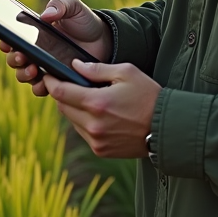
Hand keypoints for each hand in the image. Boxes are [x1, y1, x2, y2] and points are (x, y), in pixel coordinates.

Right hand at [0, 0, 112, 96]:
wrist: (104, 40)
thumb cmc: (84, 21)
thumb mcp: (73, 7)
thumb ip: (60, 5)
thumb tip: (45, 15)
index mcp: (35, 33)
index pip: (13, 39)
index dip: (5, 42)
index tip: (6, 43)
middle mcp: (36, 51)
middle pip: (14, 59)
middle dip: (14, 60)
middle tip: (23, 57)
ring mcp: (45, 66)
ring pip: (23, 75)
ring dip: (23, 75)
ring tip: (33, 70)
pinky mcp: (56, 79)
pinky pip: (41, 88)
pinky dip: (39, 88)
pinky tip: (44, 83)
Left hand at [44, 59, 162, 157]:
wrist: (168, 128)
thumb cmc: (149, 96)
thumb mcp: (126, 73)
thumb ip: (97, 69)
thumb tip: (75, 65)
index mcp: (97, 103)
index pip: (60, 92)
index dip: (51, 81)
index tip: (49, 74)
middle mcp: (92, 125)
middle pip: (62, 107)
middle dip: (63, 94)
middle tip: (71, 83)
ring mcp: (96, 140)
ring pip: (71, 120)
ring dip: (74, 108)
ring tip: (91, 99)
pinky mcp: (101, 150)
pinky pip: (83, 132)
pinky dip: (85, 122)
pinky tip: (100, 114)